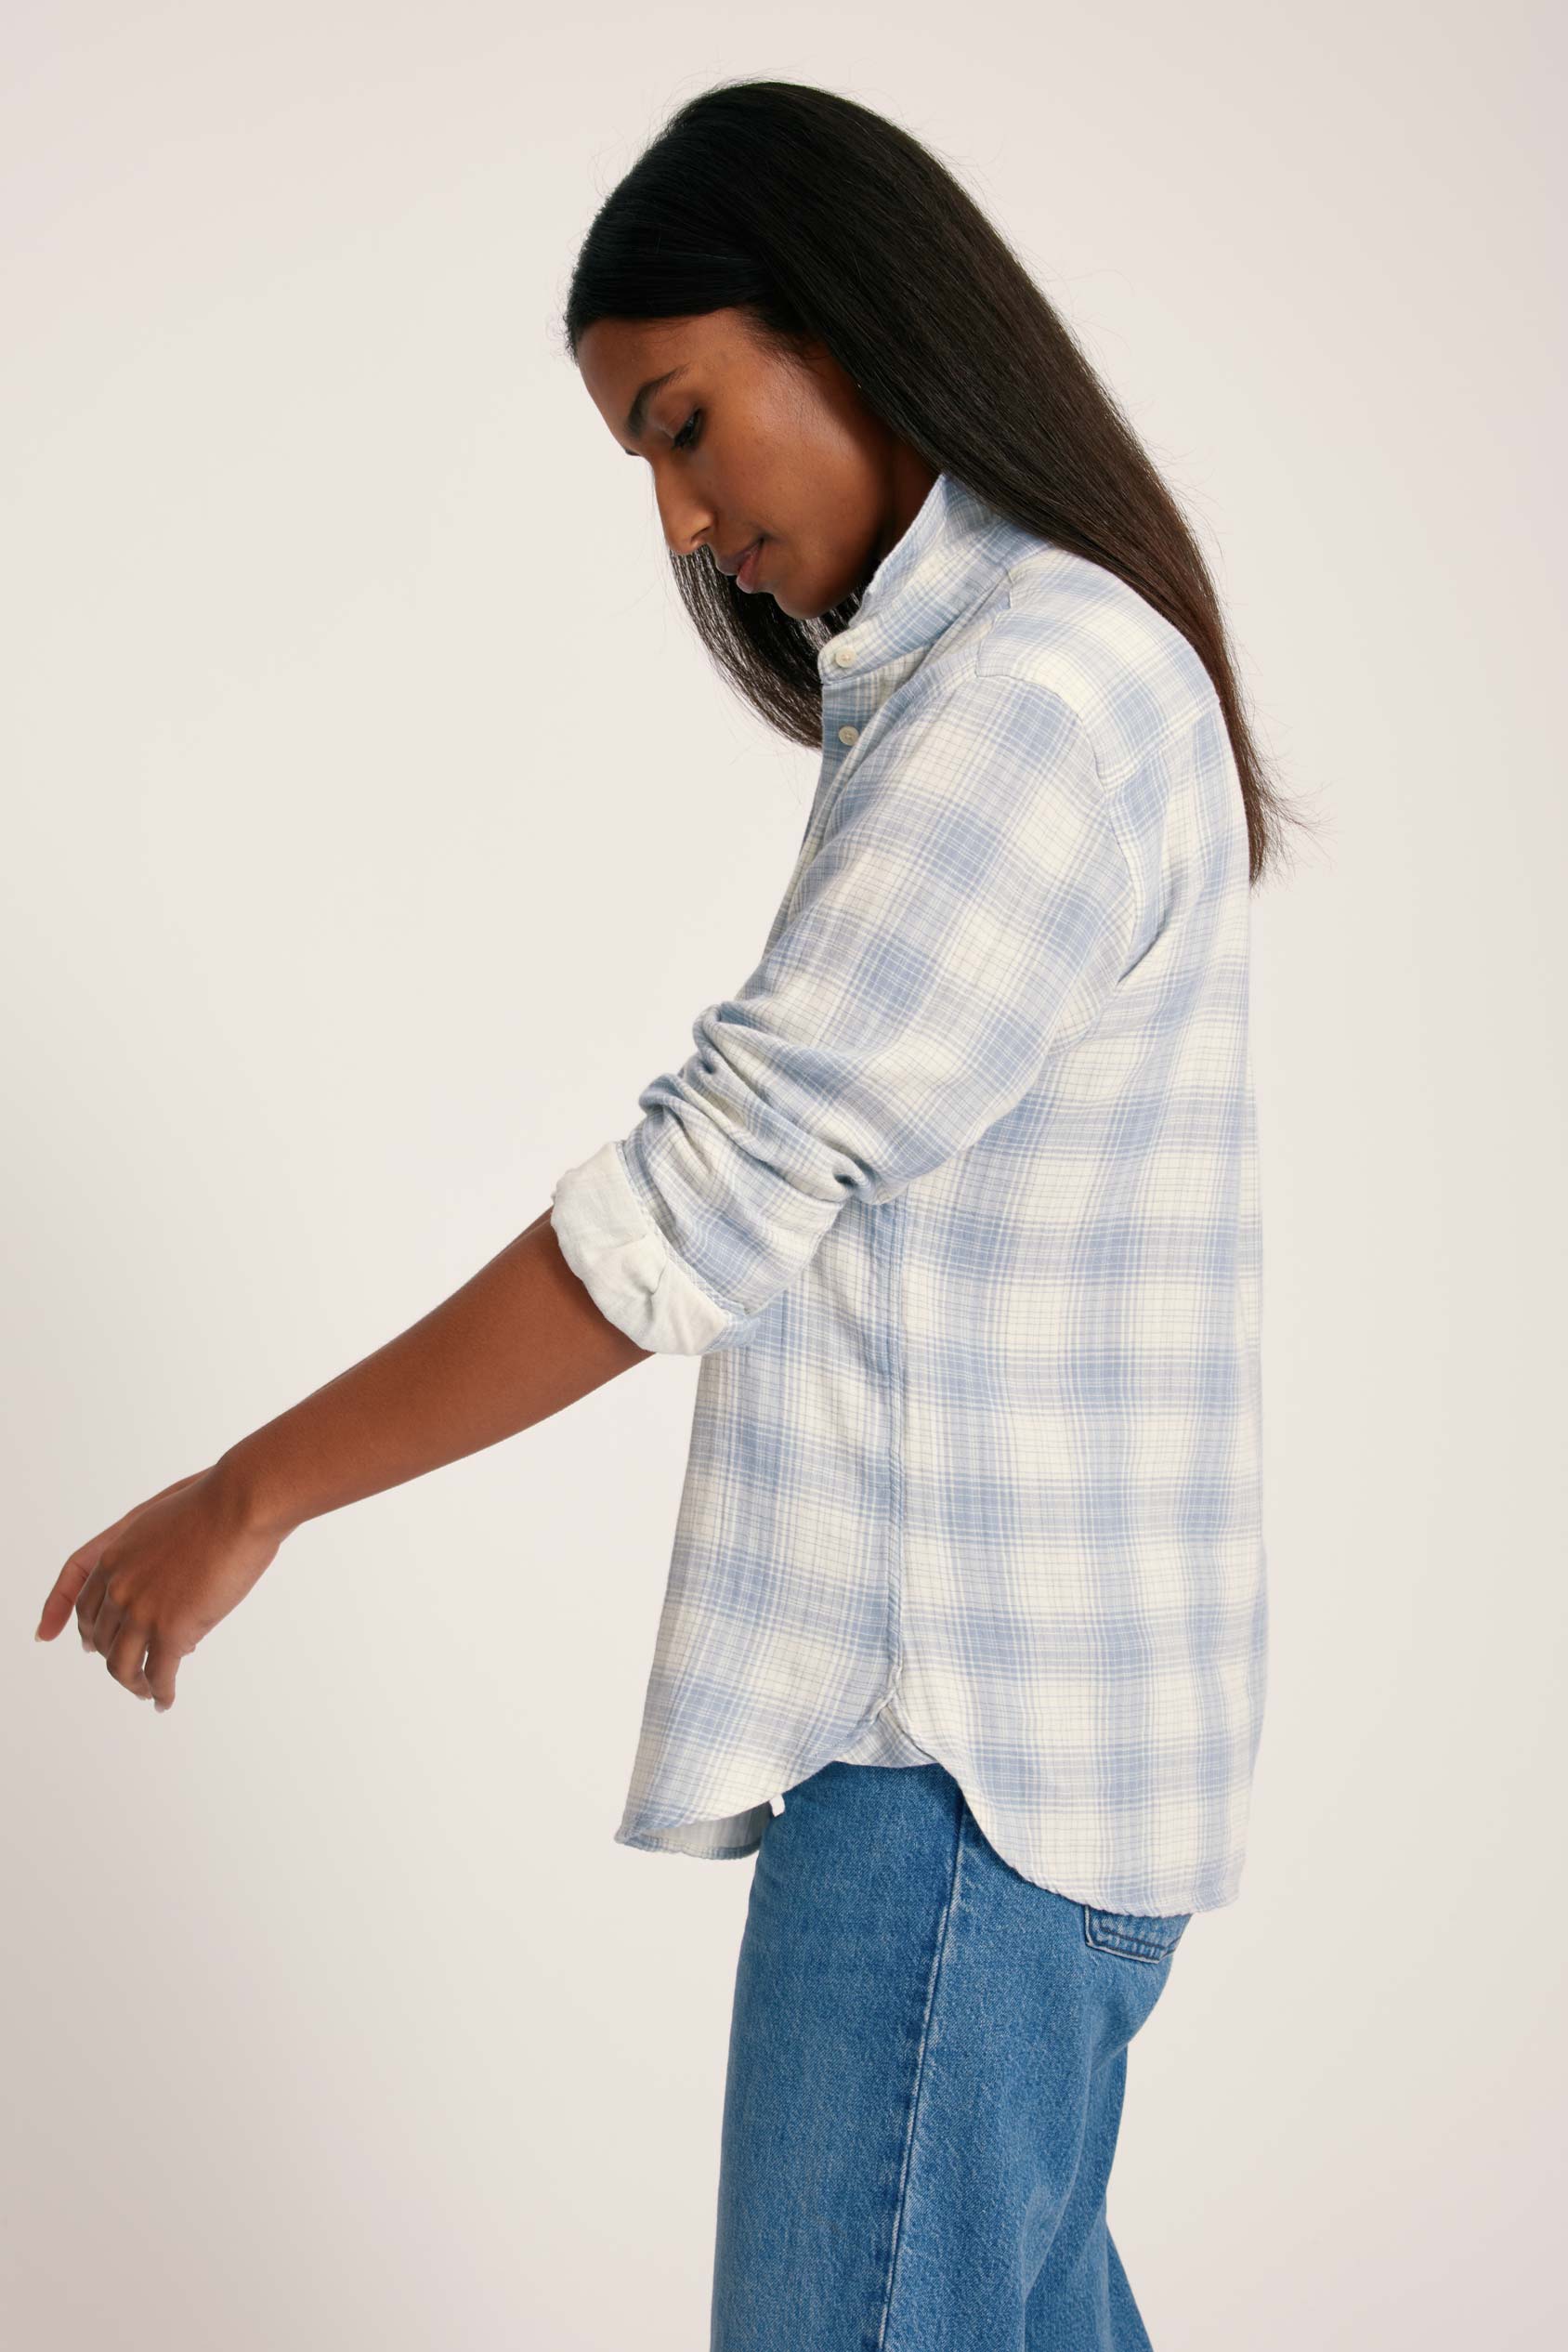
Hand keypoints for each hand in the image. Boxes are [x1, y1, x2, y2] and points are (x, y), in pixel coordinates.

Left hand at [34, 1461, 288, 1711]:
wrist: (239, 1504)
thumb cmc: (214, 1504)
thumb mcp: (161, 1523)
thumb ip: (149, 1556)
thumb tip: (162, 1590)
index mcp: (114, 1556)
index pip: (79, 1599)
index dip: (71, 1622)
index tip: (60, 1638)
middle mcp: (118, 1586)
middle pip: (100, 1637)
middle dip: (112, 1656)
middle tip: (128, 1669)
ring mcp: (141, 1610)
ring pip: (121, 1664)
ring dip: (132, 1683)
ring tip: (146, 1692)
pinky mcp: (171, 1630)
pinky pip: (157, 1675)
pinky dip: (160, 1693)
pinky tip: (165, 1699)